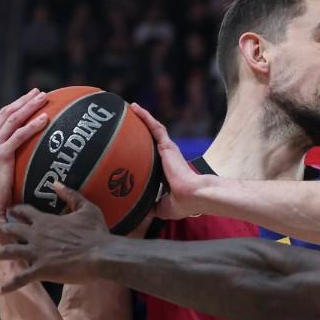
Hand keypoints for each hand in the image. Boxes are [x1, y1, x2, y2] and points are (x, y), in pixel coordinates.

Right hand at [0, 88, 48, 234]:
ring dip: (29, 107)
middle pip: (6, 113)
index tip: (29, 99)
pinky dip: (33, 125)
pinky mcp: (0, 155)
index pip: (0, 119)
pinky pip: (20, 135)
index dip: (15, 107)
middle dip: (23, 101)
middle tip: (40, 93)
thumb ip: (8, 163)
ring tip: (44, 98)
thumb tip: (26, 160)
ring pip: (13, 119)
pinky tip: (45, 119)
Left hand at [0, 183, 112, 291]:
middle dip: (0, 229)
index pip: (24, 212)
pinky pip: (20, 278)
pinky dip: (9, 284)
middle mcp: (36, 235)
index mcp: (46, 221)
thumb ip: (71, 194)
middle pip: (11, 230)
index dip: (17, 210)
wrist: (101, 255)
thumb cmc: (96, 232)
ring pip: (8, 253)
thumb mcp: (87, 209)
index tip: (11, 210)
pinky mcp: (41, 270)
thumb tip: (56, 183)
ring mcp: (36, 253)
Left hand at [130, 102, 210, 219]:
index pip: (152, 159)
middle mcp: (167, 159)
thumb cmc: (184, 203)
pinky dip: (145, 116)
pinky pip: (154, 127)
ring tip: (130, 109)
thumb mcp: (162, 207)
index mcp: (166, 172)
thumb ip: (150, 206)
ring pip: (152, 130)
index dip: (142, 153)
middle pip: (150, 141)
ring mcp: (168, 150)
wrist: (194, 195)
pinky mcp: (168, 145)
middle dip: (140, 131)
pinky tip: (134, 107)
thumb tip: (138, 211)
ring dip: (142, 119)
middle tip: (126, 123)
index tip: (129, 149)